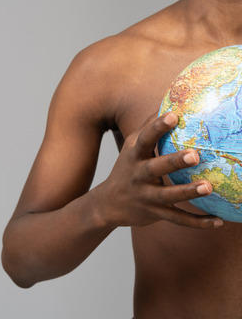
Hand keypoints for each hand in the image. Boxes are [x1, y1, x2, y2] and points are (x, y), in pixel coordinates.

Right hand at [98, 112, 222, 228]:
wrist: (108, 203)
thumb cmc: (126, 168)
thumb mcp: (131, 147)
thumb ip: (148, 128)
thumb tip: (166, 104)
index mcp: (135, 155)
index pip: (145, 138)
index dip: (158, 127)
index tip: (173, 116)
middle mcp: (138, 175)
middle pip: (156, 168)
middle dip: (174, 161)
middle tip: (195, 154)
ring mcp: (146, 196)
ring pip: (168, 196)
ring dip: (188, 192)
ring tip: (209, 186)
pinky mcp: (155, 214)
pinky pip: (177, 219)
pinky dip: (197, 222)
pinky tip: (218, 220)